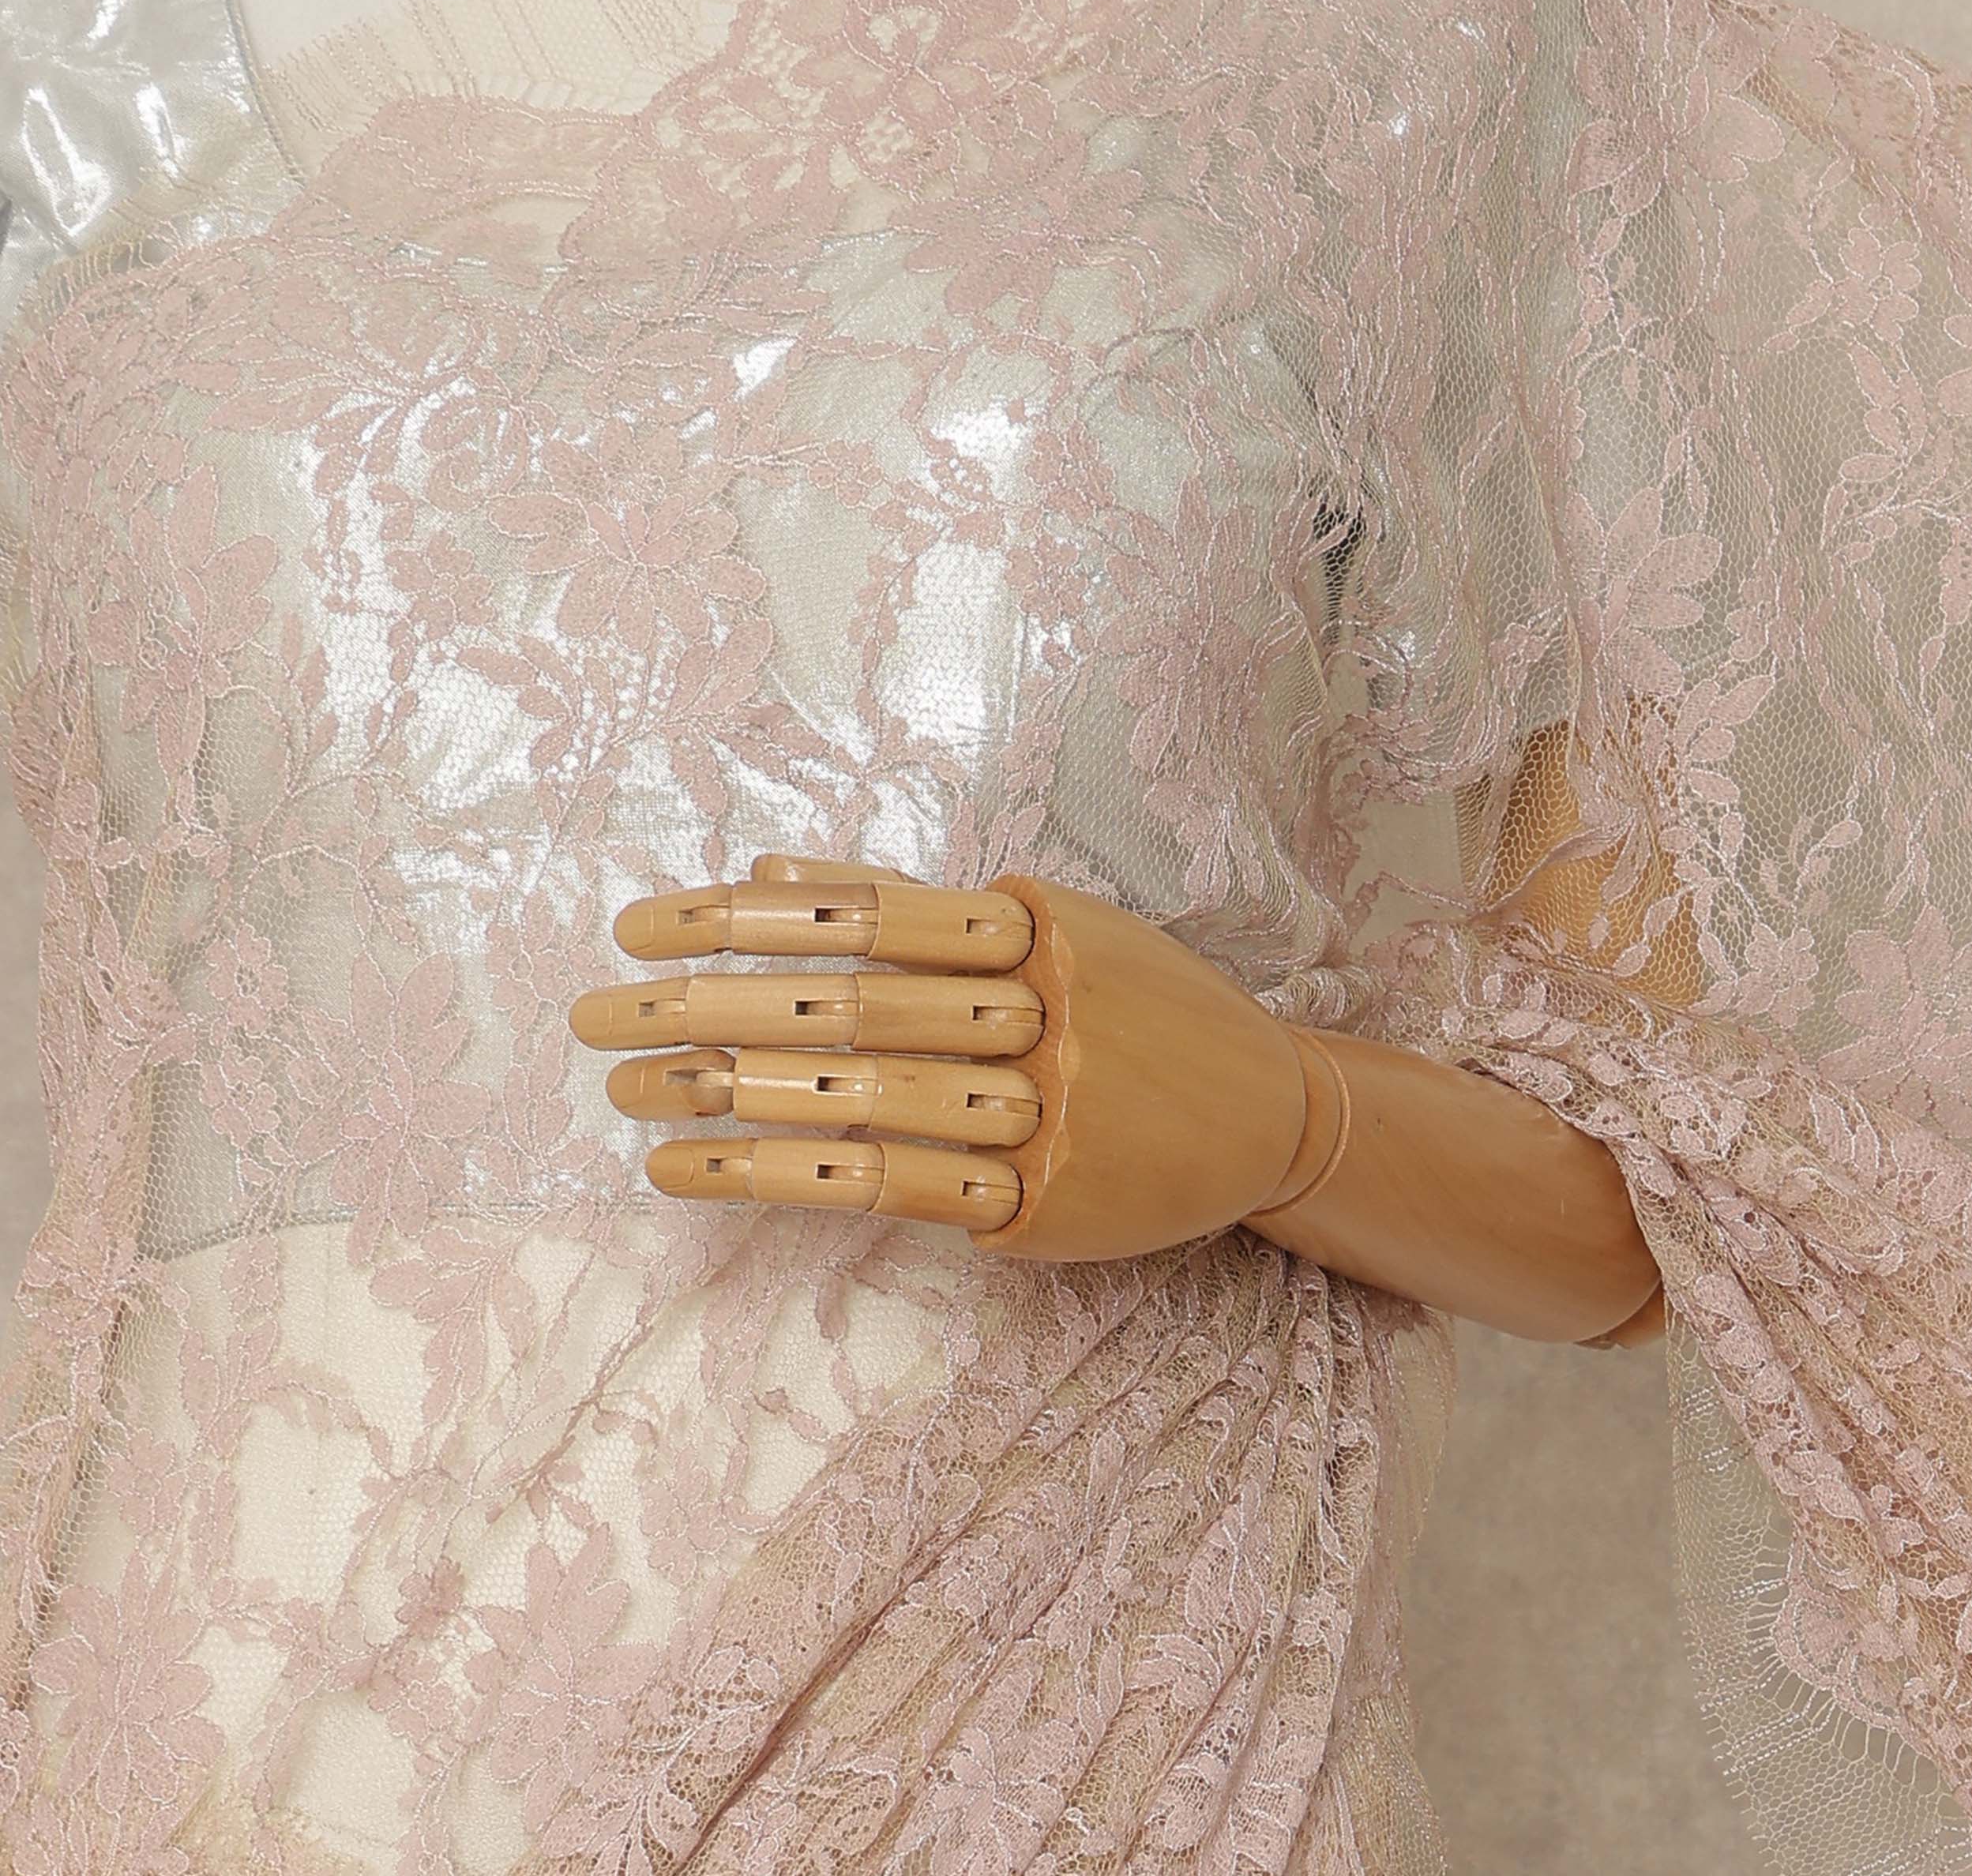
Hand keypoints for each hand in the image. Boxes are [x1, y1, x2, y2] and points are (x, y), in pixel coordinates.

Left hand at [571, 855, 1318, 1260]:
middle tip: (594, 1012)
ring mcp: (1042, 1112)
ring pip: (862, 1094)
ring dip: (730, 1094)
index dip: (744, 918)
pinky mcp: (1037, 1205)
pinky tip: (693, 1171)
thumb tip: (771, 872)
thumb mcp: (1053, 927)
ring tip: (625, 1094)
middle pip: (851, 1002)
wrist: (1272, 1113)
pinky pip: (887, 1187)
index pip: (864, 914)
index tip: (638, 920)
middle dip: (712, 1004)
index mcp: (1035, 928)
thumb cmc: (1143, 1008)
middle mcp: (1040, 1011)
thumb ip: (915, 903)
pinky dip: (781, 1175)